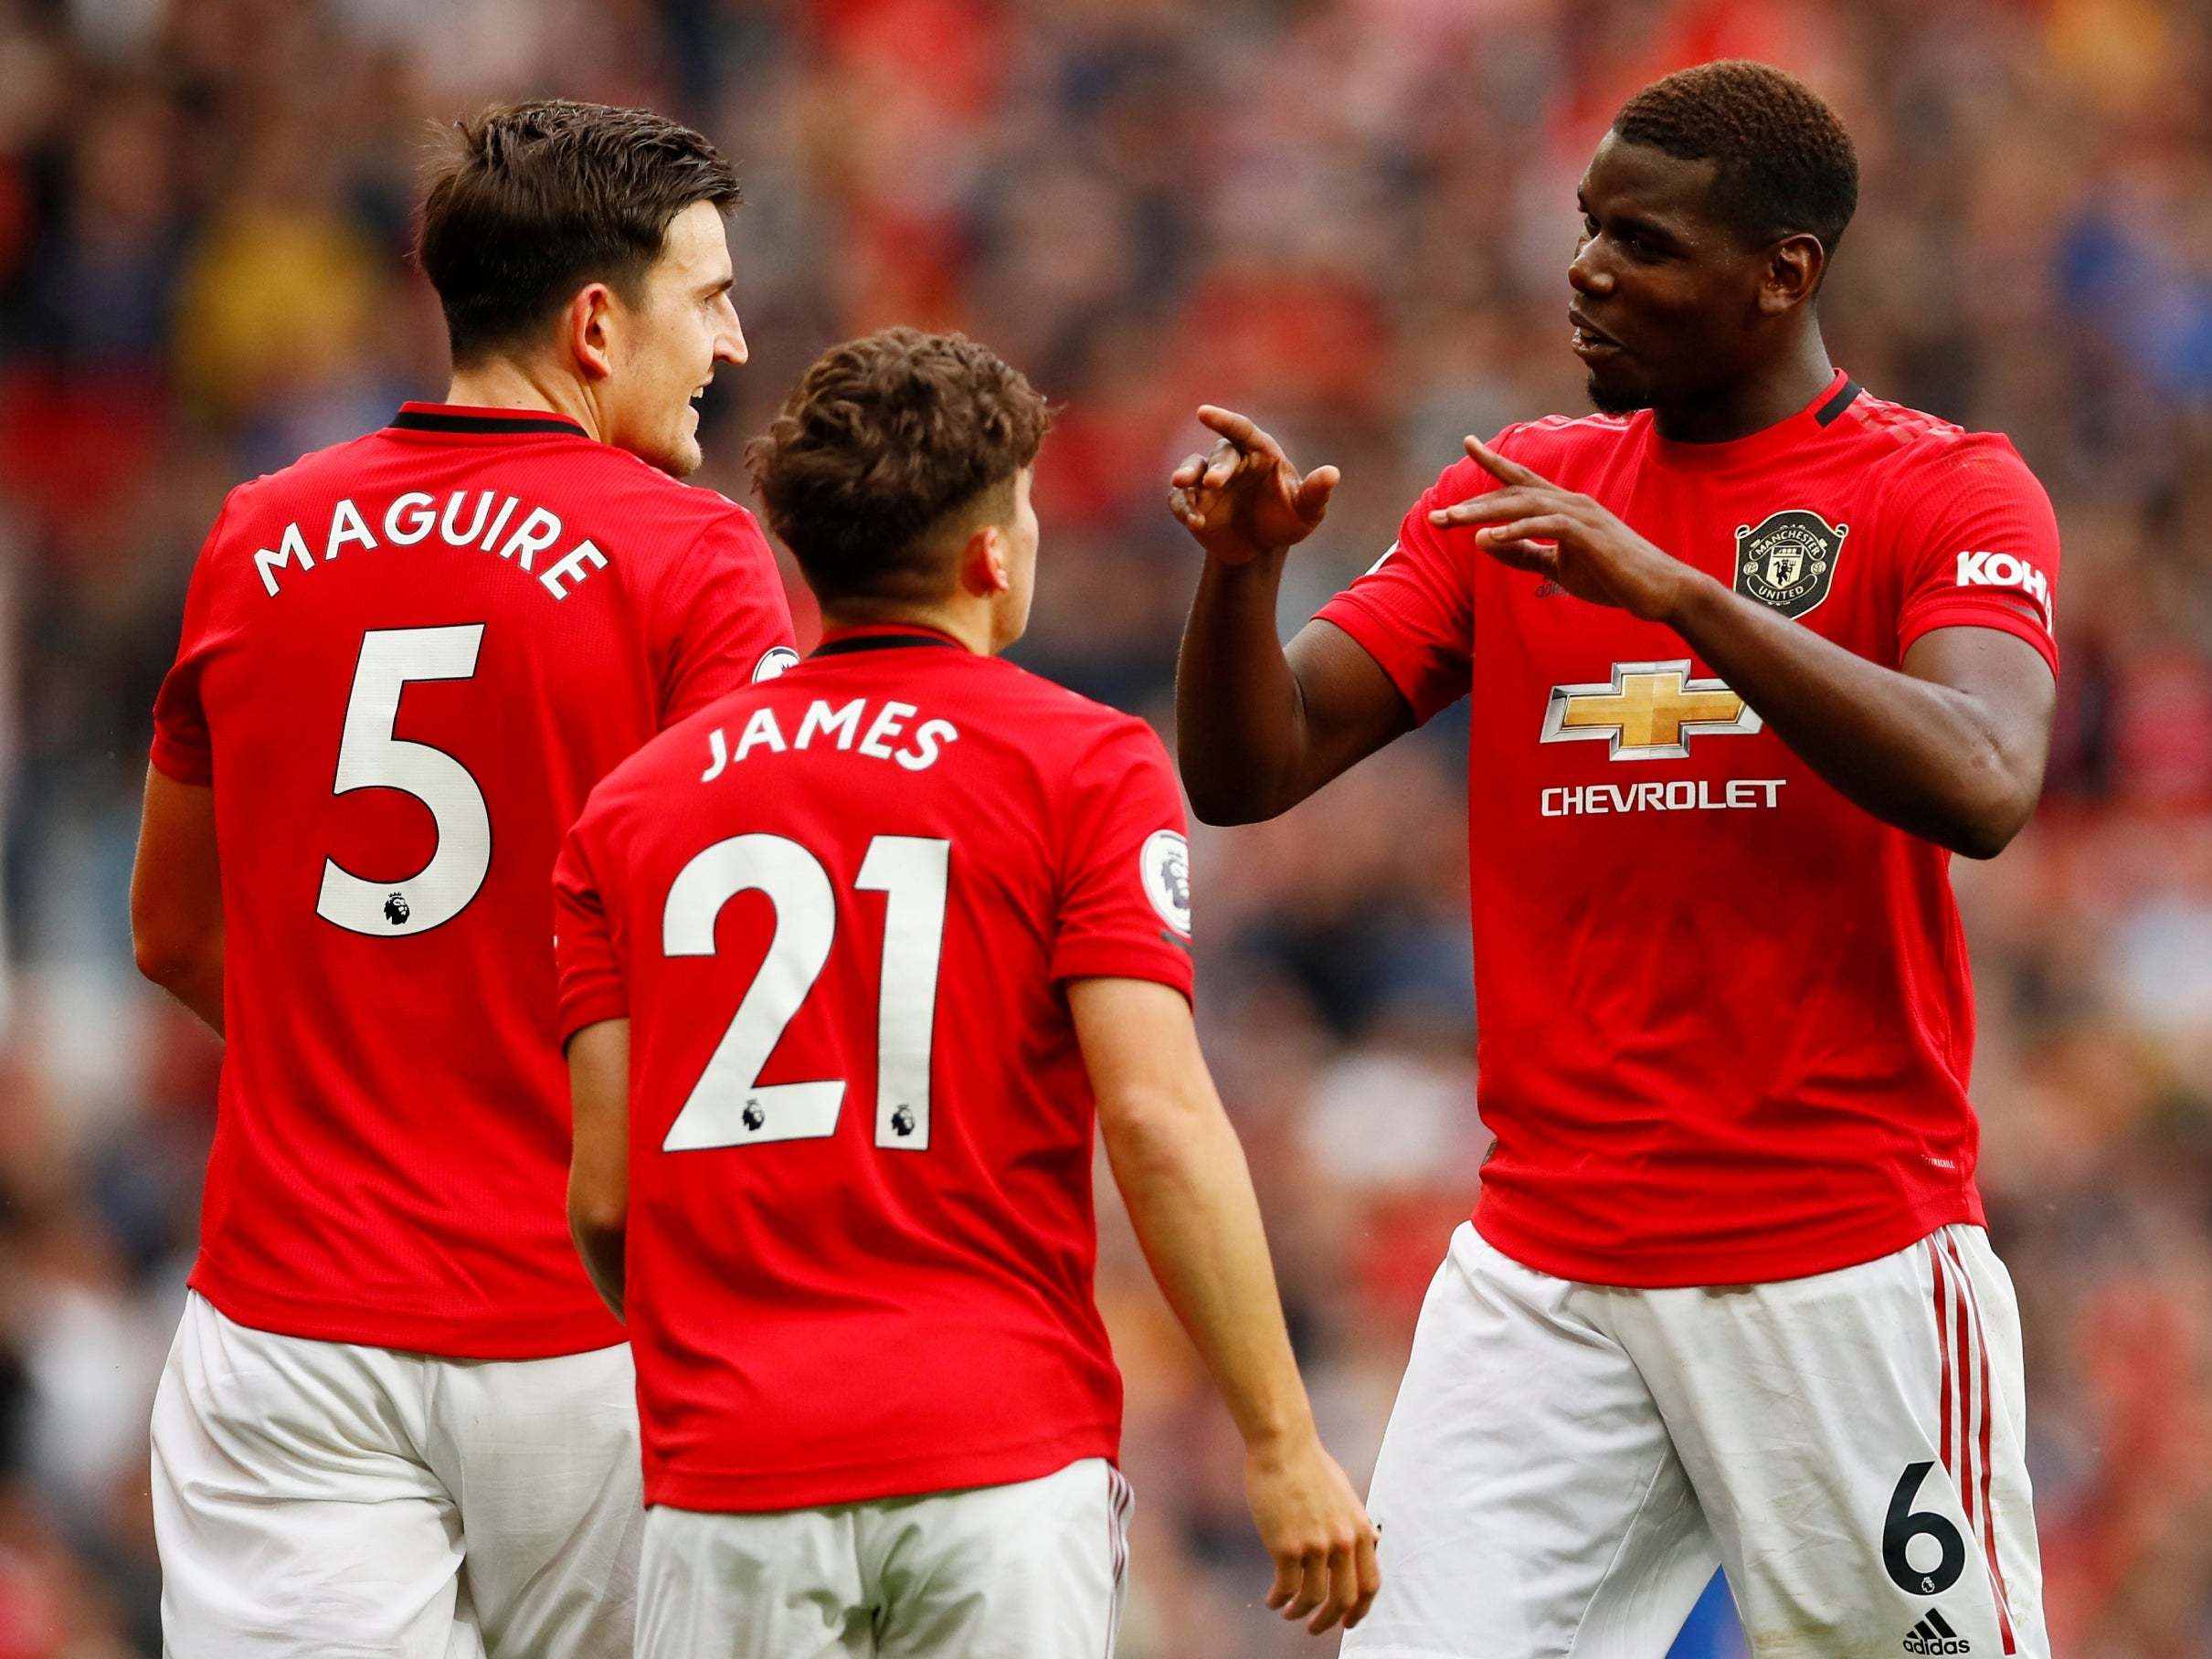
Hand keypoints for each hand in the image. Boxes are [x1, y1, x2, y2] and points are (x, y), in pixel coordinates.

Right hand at [1169, 405, 1340, 566]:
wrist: (1261, 548)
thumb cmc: (1287, 521)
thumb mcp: (1306, 511)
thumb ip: (1315, 493)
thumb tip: (1332, 474)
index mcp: (1260, 452)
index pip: (1241, 429)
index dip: (1222, 419)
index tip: (1203, 412)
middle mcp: (1233, 461)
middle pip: (1220, 454)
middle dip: (1217, 467)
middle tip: (1212, 483)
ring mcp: (1209, 481)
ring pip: (1191, 469)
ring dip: (1186, 476)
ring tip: (1183, 485)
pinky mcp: (1194, 502)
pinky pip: (1180, 498)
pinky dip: (1183, 507)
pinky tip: (1195, 522)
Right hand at [1245, 1432, 1381, 1634]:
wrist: (1283, 1445)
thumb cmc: (1309, 1465)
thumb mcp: (1344, 1496)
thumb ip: (1352, 1524)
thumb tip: (1362, 1545)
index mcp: (1361, 1530)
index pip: (1370, 1585)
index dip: (1360, 1610)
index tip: (1347, 1622)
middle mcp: (1343, 1542)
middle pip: (1344, 1599)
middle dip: (1329, 1621)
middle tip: (1315, 1628)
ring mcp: (1316, 1545)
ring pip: (1312, 1598)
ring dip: (1299, 1612)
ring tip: (1288, 1612)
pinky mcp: (1286, 1546)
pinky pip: (1285, 1587)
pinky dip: (1279, 1600)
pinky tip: (1272, 1600)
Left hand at [1430, 435, 1703, 621]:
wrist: (1659, 590)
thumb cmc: (1611, 576)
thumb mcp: (1558, 566)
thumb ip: (1523, 553)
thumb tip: (1482, 541)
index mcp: (1563, 507)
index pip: (1522, 479)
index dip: (1494, 461)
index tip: (1468, 442)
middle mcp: (1570, 502)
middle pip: (1512, 494)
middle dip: (1471, 505)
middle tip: (1435, 516)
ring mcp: (1581, 515)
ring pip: (1523, 504)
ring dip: (1483, 514)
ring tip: (1450, 522)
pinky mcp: (1589, 534)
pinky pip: (1545, 526)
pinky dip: (1515, 530)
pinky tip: (1489, 538)